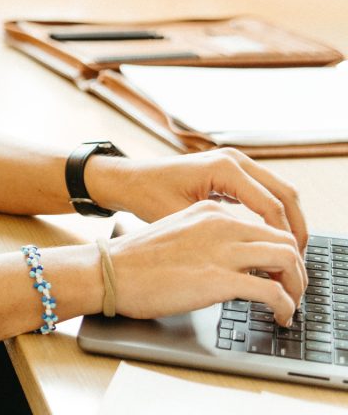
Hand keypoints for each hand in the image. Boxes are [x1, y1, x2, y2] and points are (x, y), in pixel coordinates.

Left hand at [86, 147, 307, 250]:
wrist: (129, 179)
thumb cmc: (148, 196)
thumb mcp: (184, 219)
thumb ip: (221, 234)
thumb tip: (256, 258)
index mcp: (224, 168)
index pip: (272, 206)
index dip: (285, 239)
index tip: (289, 267)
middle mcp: (233, 159)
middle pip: (285, 193)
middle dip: (297, 229)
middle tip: (299, 263)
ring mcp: (234, 161)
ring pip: (280, 191)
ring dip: (289, 221)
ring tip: (290, 256)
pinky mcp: (231, 171)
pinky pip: (265, 191)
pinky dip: (274, 214)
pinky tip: (273, 241)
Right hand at [108, 200, 306, 325]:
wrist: (110, 270)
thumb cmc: (138, 259)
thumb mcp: (178, 231)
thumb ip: (208, 237)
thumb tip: (234, 260)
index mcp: (210, 210)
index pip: (265, 225)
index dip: (279, 251)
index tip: (278, 272)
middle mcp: (220, 223)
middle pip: (284, 239)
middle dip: (296, 267)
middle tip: (291, 289)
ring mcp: (220, 249)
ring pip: (287, 259)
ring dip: (296, 285)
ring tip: (288, 304)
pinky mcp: (218, 279)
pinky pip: (272, 292)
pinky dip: (285, 307)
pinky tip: (276, 316)